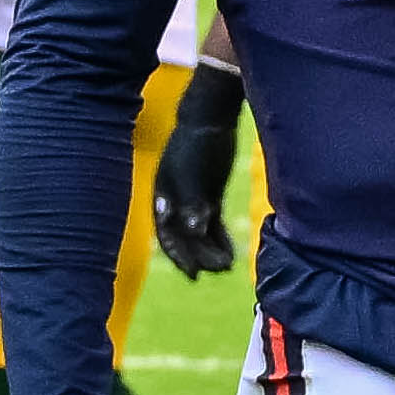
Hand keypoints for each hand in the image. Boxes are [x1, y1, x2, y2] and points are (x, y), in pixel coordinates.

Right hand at [153, 62, 244, 277]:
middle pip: (184, 238)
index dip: (179, 256)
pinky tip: (232, 253)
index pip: (167, 234)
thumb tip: (193, 231)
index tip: (194, 274)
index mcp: (162, 197)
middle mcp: (174, 202)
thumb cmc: (197, 143)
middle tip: (219, 270)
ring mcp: (192, 199)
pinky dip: (220, 238)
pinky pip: (212, 224)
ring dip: (211, 250)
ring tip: (229, 266)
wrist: (211, 119)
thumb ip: (191, 202)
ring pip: (199, 233)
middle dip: (199, 256)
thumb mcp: (192, 173)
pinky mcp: (208, 195)